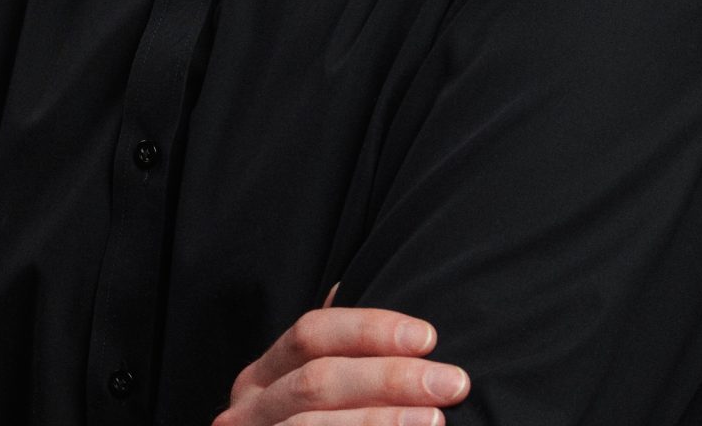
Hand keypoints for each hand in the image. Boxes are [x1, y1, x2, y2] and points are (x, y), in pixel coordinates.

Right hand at [213, 284, 469, 424]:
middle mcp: (249, 410)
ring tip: (435, 419)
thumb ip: (335, 354)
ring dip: (382, 421)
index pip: (311, 333)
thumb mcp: (314, 392)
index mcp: (263, 376)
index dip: (369, 330)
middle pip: (319, 381)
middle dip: (390, 378)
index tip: (428, 336)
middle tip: (452, 382)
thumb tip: (352, 289)